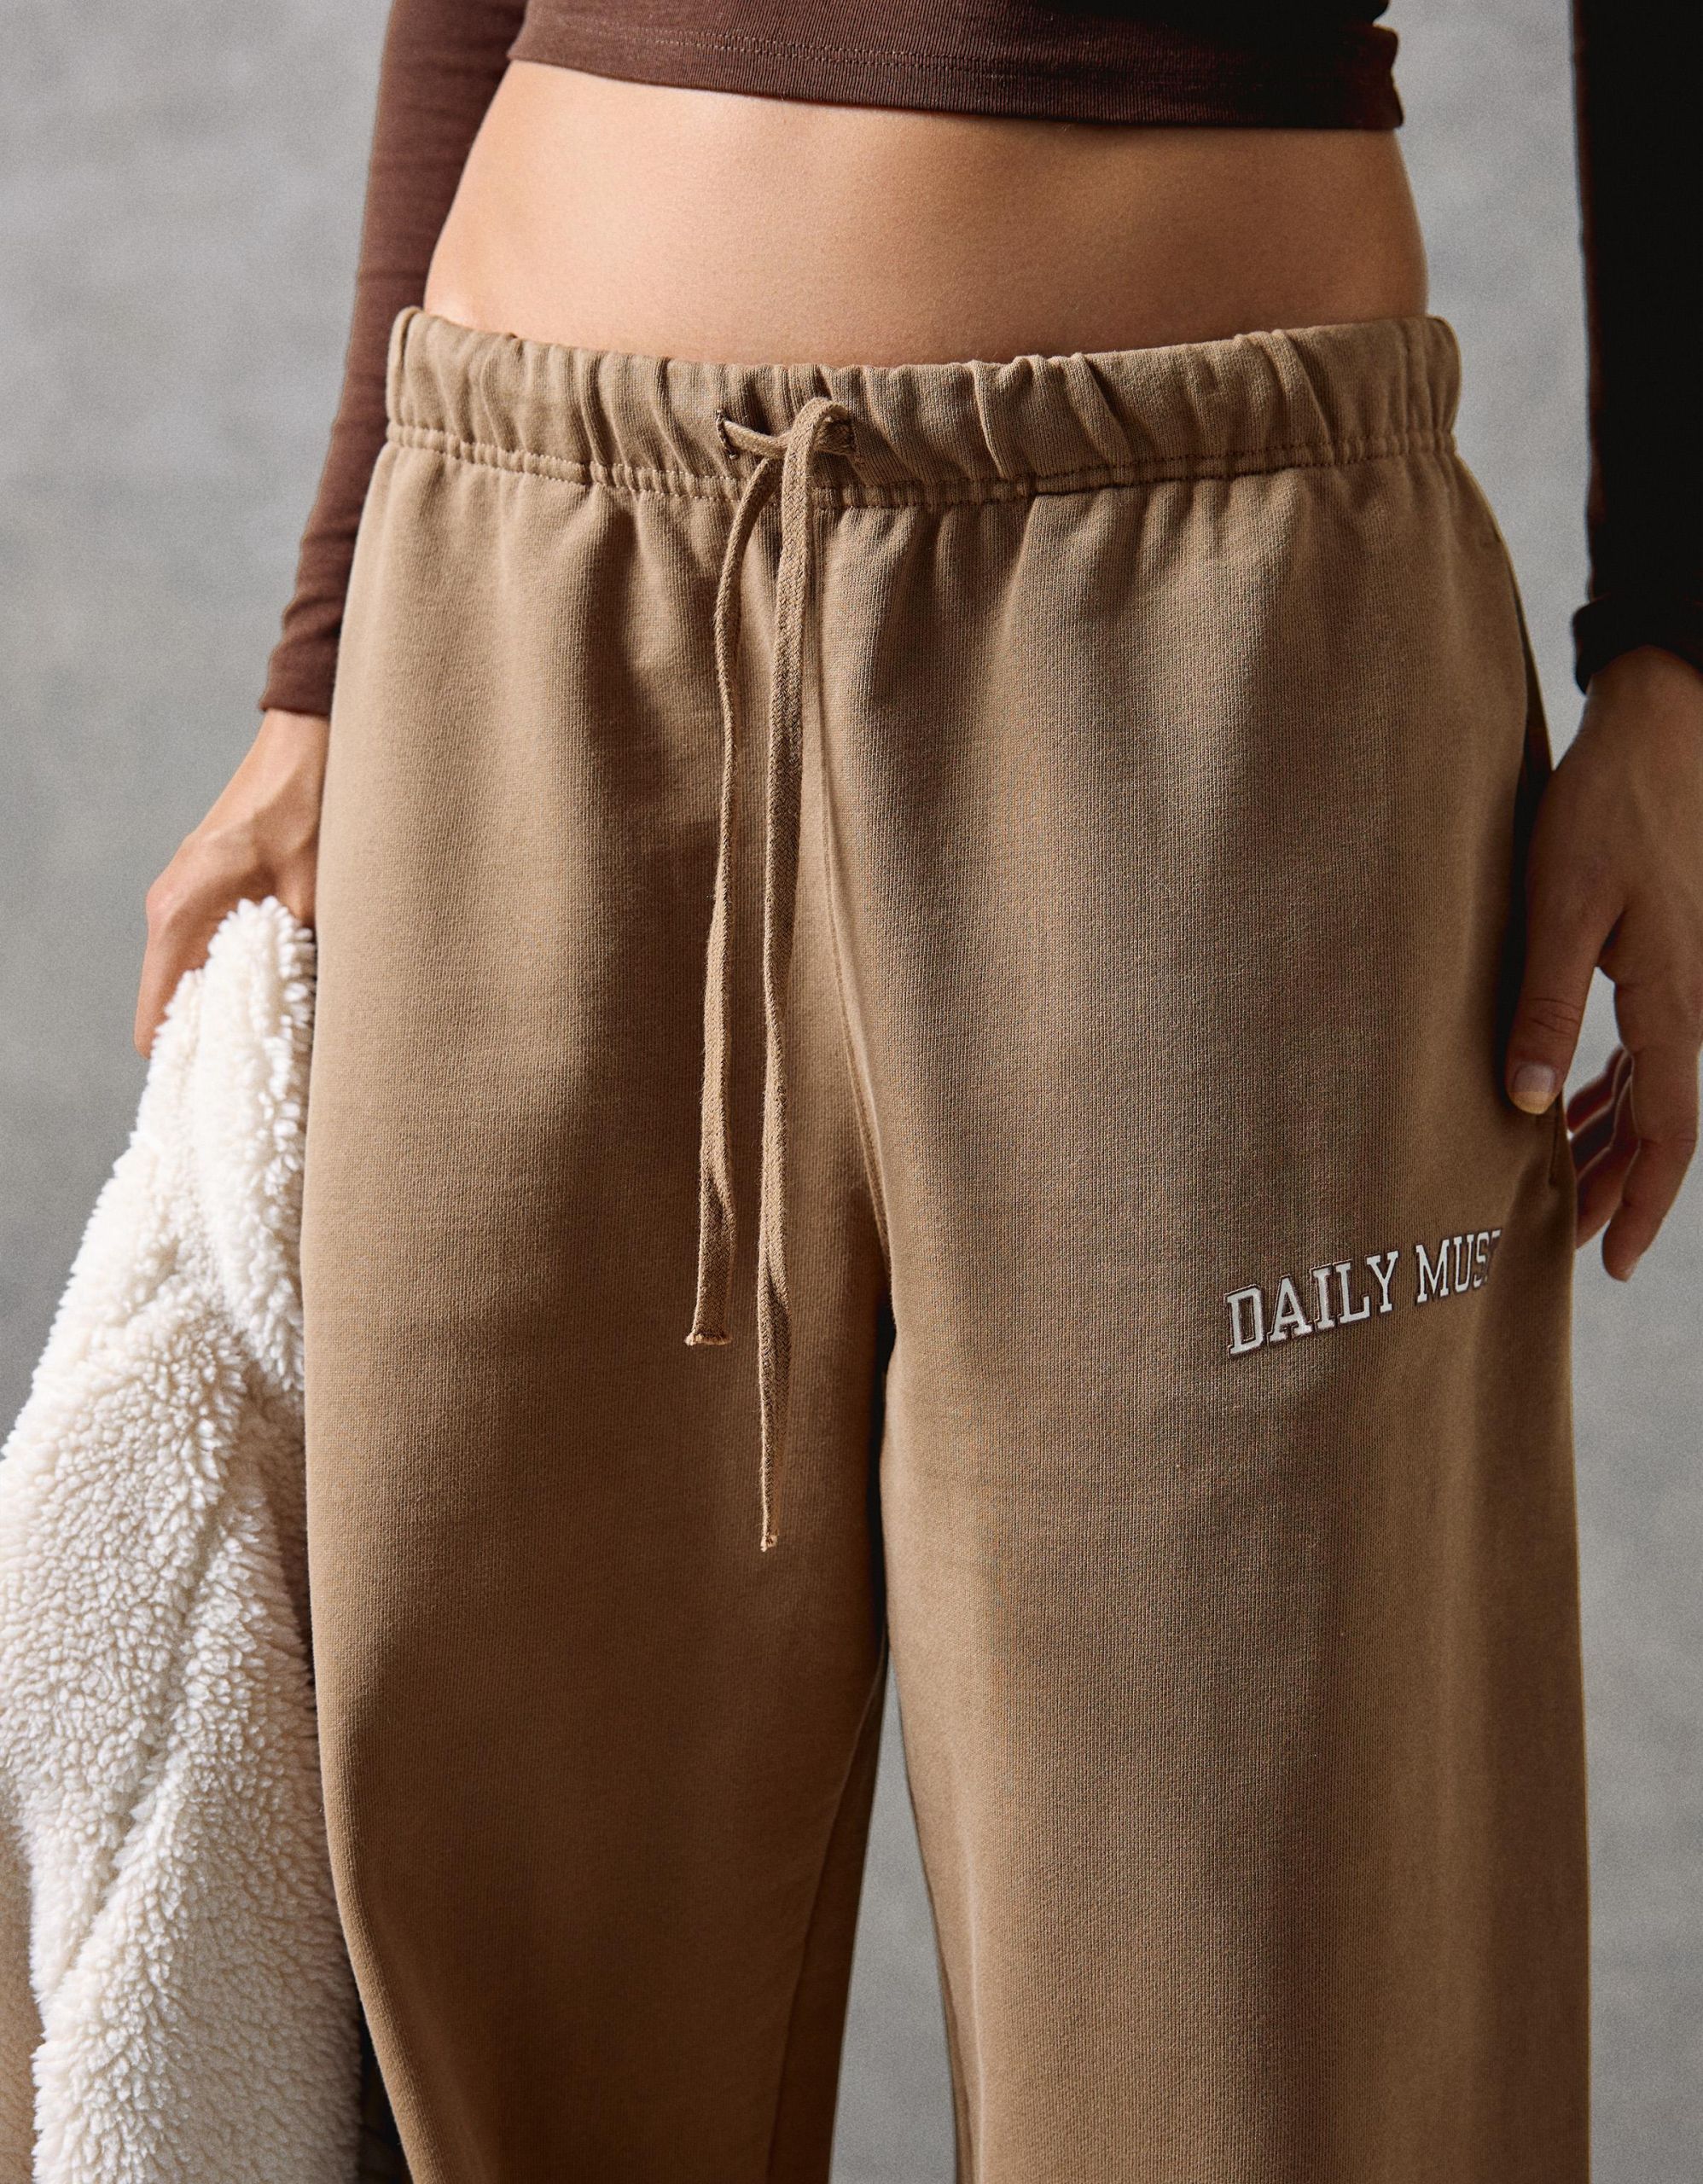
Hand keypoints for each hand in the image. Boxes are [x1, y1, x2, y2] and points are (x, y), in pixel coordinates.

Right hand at [134, 708, 329, 1057]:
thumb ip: (303, 966)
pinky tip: (277, 980)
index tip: (227, 1083)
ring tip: (277, 1026)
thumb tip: (320, 1027)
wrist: (306, 747)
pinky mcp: (200, 884)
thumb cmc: (310, 815)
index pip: (157, 1020)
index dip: (188, 1060)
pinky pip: (202, 947)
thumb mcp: (317, 903)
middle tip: (265, 1063)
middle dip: (213, 1036)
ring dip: (227, 1000)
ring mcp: (179, 895)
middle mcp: (167, 910)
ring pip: (189, 975)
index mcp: (181, 918)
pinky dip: (231, 970)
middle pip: (171, 1003)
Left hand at [1505, 647, 1702, 1278]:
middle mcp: (1687, 1003)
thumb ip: (1546, 1006)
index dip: (1644, 1201)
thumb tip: (1526, 1103)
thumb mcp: (1561, 908)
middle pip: (1660, 1122)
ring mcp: (1676, 982)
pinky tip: (1566, 1109)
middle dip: (1620, 1188)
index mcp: (1671, 1003)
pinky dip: (1605, 1092)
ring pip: (1649, 1089)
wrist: (1658, 730)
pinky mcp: (1656, 958)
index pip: (1668, 1129)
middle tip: (1569, 1246)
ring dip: (1609, 1143)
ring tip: (1560, 1194)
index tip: (1610, 1262)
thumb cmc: (1605, 810)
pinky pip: (1639, 1049)